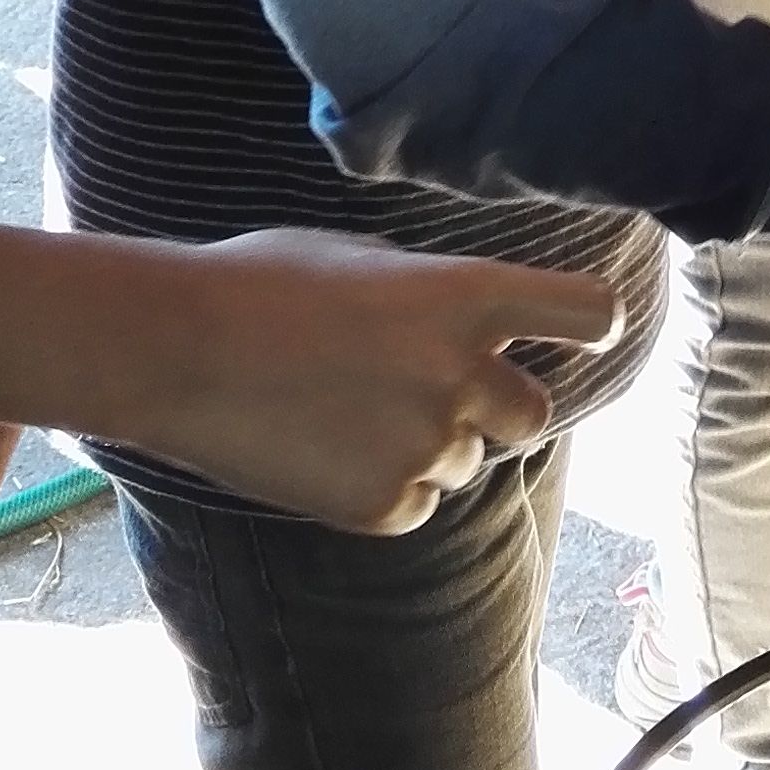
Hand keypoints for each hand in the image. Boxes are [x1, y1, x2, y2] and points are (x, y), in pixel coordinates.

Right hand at [128, 237, 614, 534]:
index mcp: (466, 295)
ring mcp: (425, 448)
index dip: (592, 324)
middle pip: (535, 411)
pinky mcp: (384, 509)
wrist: (177, 351)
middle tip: (441, 392)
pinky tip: (325, 451)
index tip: (585, 332)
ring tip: (344, 411)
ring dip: (429, 444)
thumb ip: (437, 293)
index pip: (587, 314)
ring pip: (465, 460)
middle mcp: (462, 376)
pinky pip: (416, 505)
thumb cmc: (264, 283)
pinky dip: (386, 488)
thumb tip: (476, 318)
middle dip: (502, 407)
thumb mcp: (366, 260)